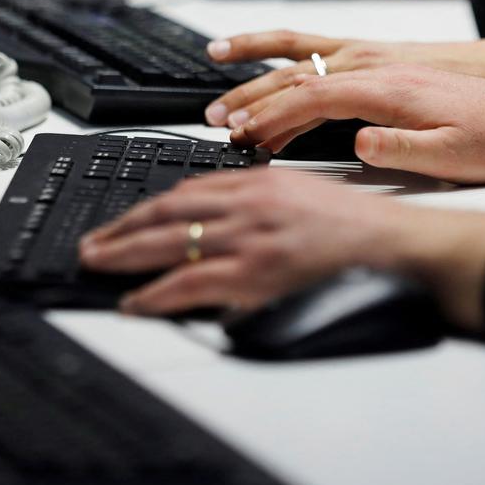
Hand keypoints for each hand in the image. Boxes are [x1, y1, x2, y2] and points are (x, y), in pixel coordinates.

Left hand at [79, 169, 484, 328]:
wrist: (392, 242)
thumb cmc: (354, 223)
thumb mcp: (300, 192)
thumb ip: (258, 199)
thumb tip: (222, 216)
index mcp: (258, 182)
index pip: (187, 190)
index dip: (148, 206)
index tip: (125, 217)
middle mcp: (247, 203)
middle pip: (167, 212)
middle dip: (122, 227)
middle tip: (92, 241)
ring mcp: (250, 237)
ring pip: (169, 243)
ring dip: (125, 255)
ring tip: (97, 264)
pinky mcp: (256, 271)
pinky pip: (191, 283)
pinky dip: (156, 293)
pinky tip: (135, 301)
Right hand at [204, 32, 484, 128]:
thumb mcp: (452, 155)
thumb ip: (402, 148)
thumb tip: (357, 144)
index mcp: (391, 88)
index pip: (315, 98)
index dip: (274, 117)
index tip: (245, 135)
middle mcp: (379, 66)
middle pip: (301, 77)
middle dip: (253, 98)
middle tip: (217, 120)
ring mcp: (380, 62)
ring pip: (306, 61)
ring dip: (262, 72)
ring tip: (219, 76)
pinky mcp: (385, 66)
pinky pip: (326, 55)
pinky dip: (290, 58)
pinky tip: (272, 69)